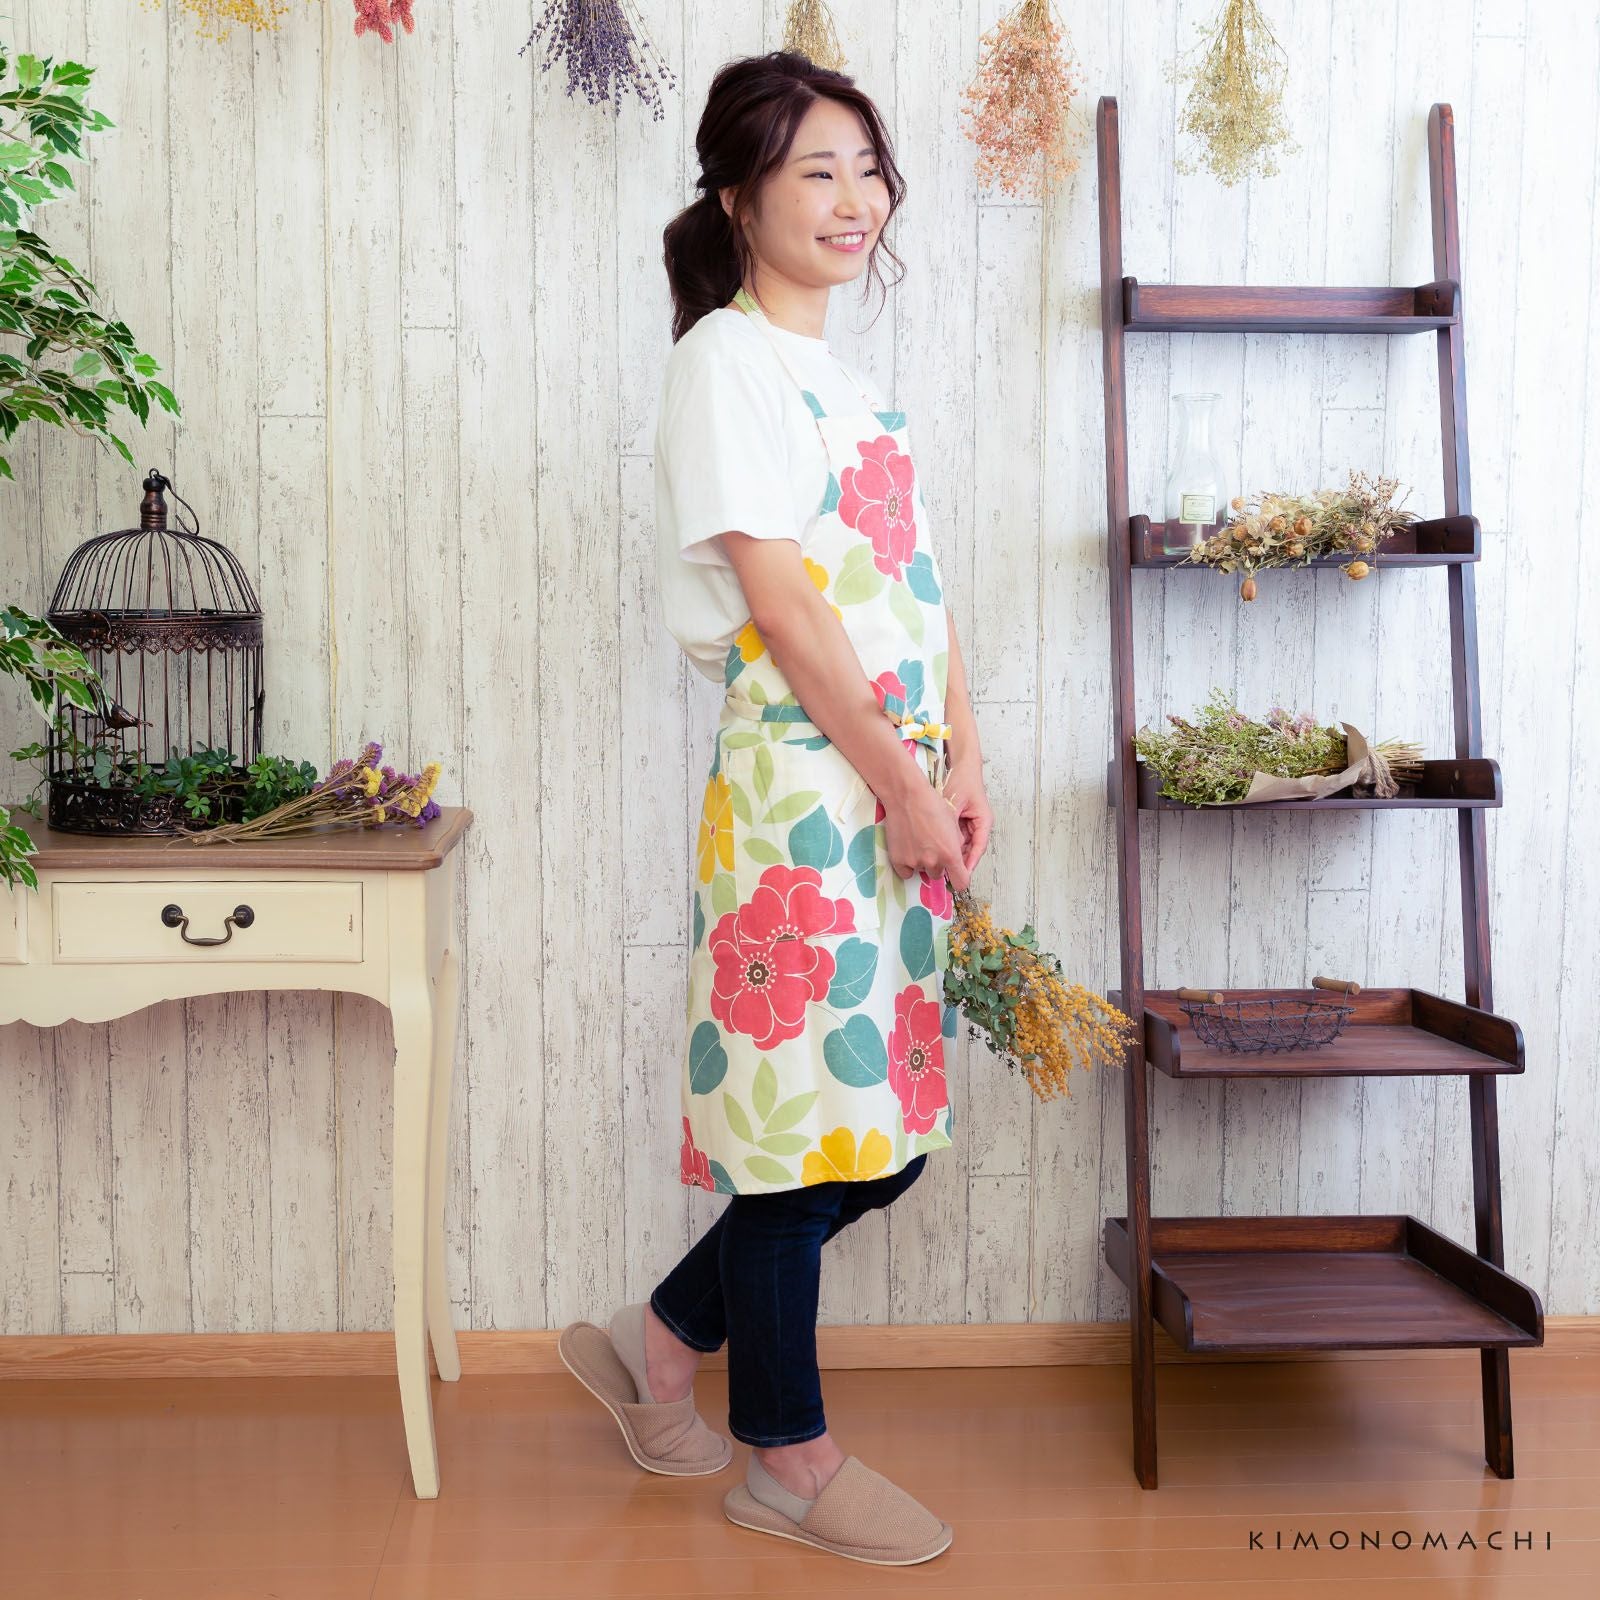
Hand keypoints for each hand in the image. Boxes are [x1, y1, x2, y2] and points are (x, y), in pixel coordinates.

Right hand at [883, 771, 970, 894]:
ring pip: (922, 871)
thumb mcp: (953, 825)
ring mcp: (914, 862)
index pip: (961, 882)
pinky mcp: (898, 860)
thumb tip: (957, 858)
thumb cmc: (931, 805)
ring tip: (918, 842)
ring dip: (922, 862)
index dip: (960, 879)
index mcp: (951, 854)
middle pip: (939, 875)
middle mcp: (933, 861)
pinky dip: (908, 864)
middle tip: (932, 847)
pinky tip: (908, 848)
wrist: (907, 796)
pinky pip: (906, 872)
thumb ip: (956, 846)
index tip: (956, 875)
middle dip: (938, 864)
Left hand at [939, 757, 991, 877]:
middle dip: (958, 859)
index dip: (970, 861)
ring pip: (962, 845)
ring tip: (938, 860)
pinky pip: (955, 838)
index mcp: (984, 821)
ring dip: (951, 851)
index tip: (962, 873)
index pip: (979, 846)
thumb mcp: (953, 803)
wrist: (961, 767)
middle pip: (970, 849)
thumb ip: (949, 823)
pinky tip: (936, 847)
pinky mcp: (961, 823)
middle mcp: (979, 825)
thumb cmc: (961, 781)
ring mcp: (970, 825)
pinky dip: (947, 842)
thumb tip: (942, 843)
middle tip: (944, 869)